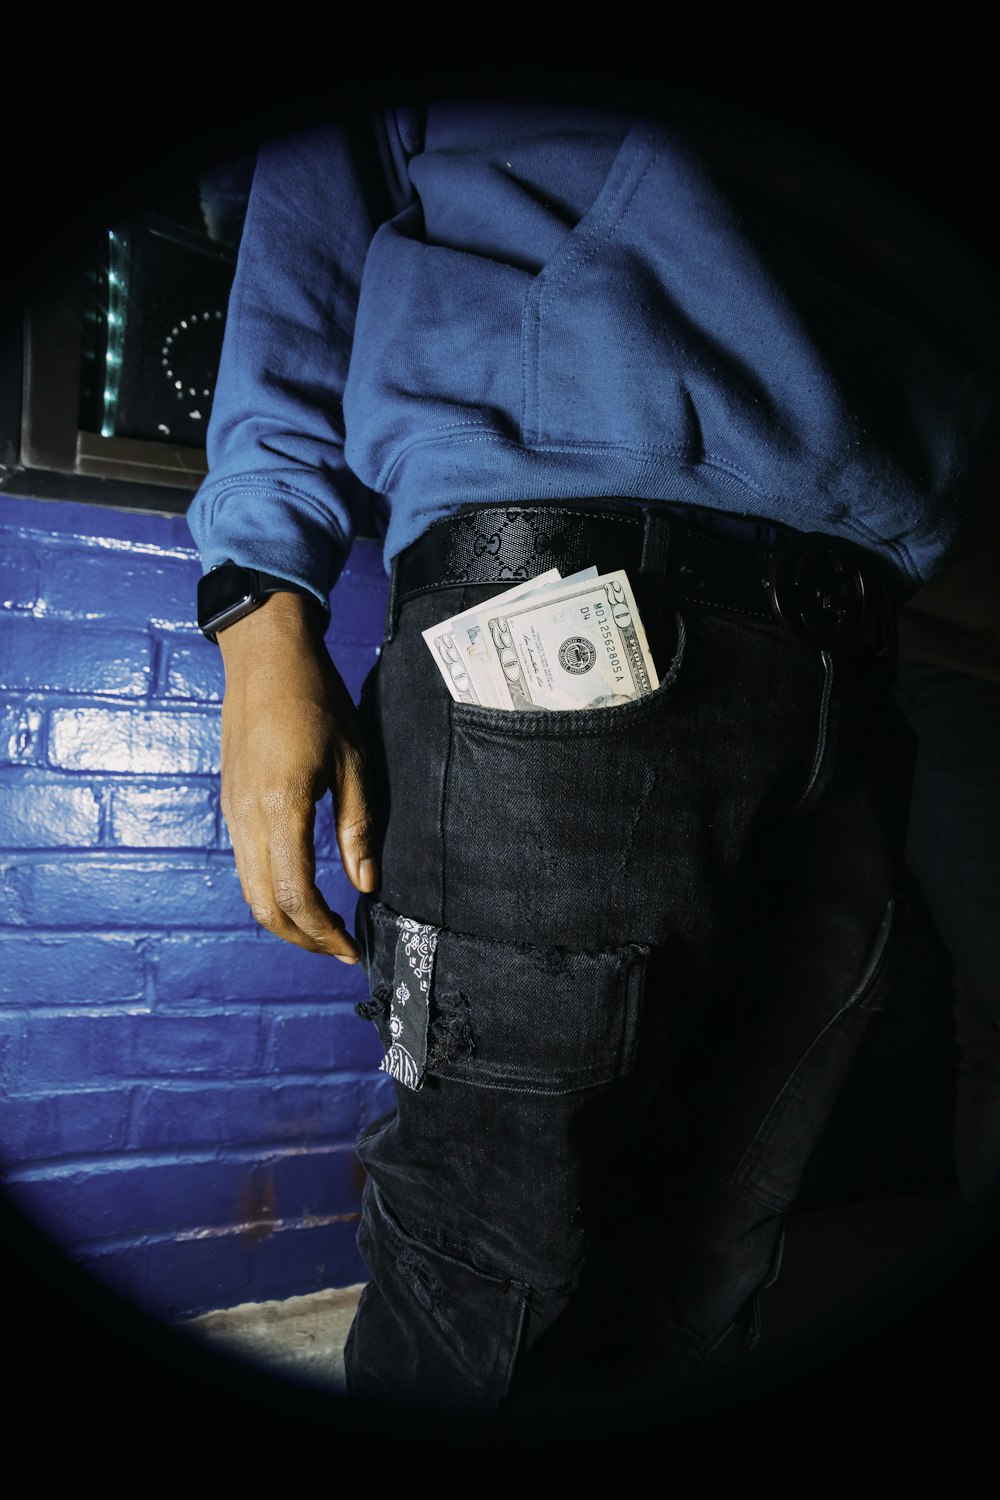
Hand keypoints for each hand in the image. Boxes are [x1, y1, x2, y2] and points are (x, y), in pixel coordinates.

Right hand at [217, 592, 377, 960]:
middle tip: (339, 950)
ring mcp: (233, 813)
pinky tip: (301, 893)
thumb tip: (367, 884)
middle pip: (263, 906)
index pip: (295, 895)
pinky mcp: (231, 806)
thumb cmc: (315, 699)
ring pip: (249, 890)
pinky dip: (270, 892)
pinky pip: (245, 865)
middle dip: (302, 939)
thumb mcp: (353, 760)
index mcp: (280, 806)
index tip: (350, 949)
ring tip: (324, 929)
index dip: (323, 932)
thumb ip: (357, 828)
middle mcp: (247, 817)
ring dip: (285, 919)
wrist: (264, 657)